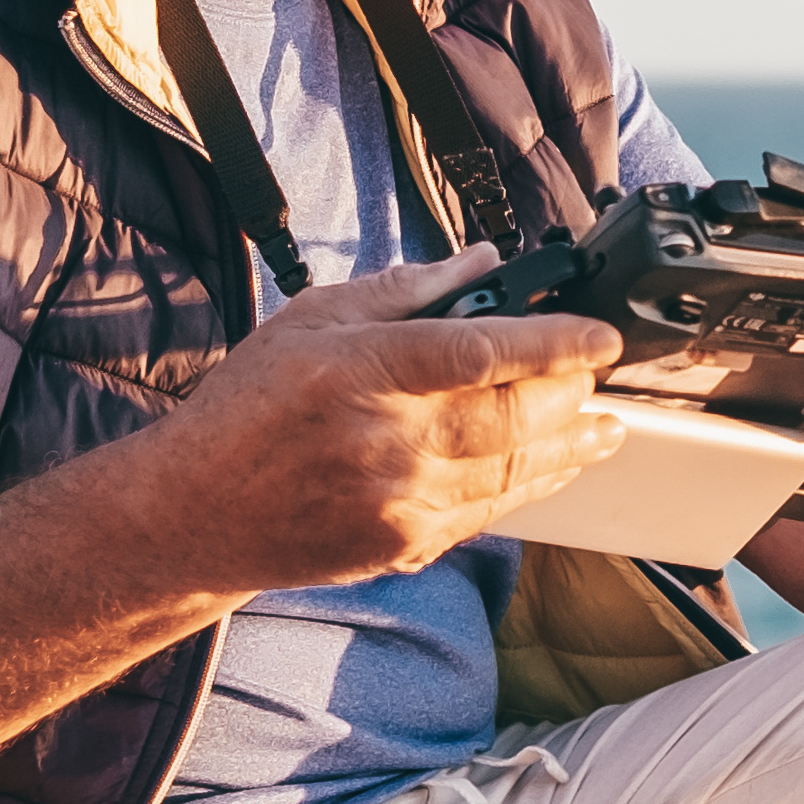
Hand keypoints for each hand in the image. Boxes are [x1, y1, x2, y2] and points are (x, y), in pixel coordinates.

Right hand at [150, 244, 624, 584]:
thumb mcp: (312, 320)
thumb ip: (406, 287)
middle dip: (571, 392)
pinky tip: (554, 466)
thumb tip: (485, 260)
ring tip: (608, 427)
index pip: (481, 351)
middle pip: (513, 415)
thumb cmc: (246, 408)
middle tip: (598, 373)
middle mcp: (388, 440)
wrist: (195, 513)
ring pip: (514, 470)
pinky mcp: (405, 544)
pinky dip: (531, 486)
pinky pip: (490, 513)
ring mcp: (400, 500)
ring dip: (571, 446)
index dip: (554, 342)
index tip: (600, 335)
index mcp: (364, 370)